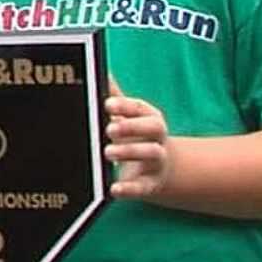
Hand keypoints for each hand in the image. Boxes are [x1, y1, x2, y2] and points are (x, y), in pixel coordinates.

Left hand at [104, 78, 172, 199]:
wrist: (159, 169)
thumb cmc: (136, 136)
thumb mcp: (127, 117)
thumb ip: (114, 98)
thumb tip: (101, 72)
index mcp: (149, 118)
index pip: (142, 108)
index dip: (126, 106)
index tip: (107, 104)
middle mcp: (158, 138)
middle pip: (154, 127)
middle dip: (133, 126)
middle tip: (109, 128)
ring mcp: (157, 161)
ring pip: (151, 154)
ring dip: (130, 152)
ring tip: (107, 152)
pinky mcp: (151, 184)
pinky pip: (143, 187)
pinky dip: (129, 188)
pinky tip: (114, 188)